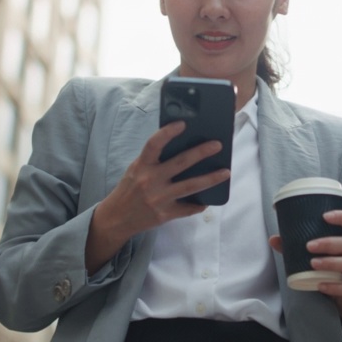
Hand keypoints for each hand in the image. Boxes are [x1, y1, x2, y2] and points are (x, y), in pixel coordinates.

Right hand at [86, 121, 229, 272]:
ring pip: (191, 186)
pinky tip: (208, 199)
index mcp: (141, 166)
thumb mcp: (136, 170)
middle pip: (180, 163)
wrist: (116, 219)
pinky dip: (199, 204)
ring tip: (225, 172)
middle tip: (218, 145)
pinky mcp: (165, 214)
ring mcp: (159, 199)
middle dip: (201, 153)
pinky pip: (188, 208)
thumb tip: (181, 147)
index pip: (153, 145)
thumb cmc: (129, 189)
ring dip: (211, 179)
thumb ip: (154, 160)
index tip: (183, 123)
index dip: (167, 133)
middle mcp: (150, 181)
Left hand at [267, 210, 341, 325]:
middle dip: (329, 243)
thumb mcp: (324, 259)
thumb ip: (299, 250)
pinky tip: (320, 285)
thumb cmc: (337, 274)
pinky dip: (334, 287)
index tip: (324, 216)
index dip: (341, 217)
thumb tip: (273, 239)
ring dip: (331, 263)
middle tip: (309, 246)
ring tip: (313, 264)